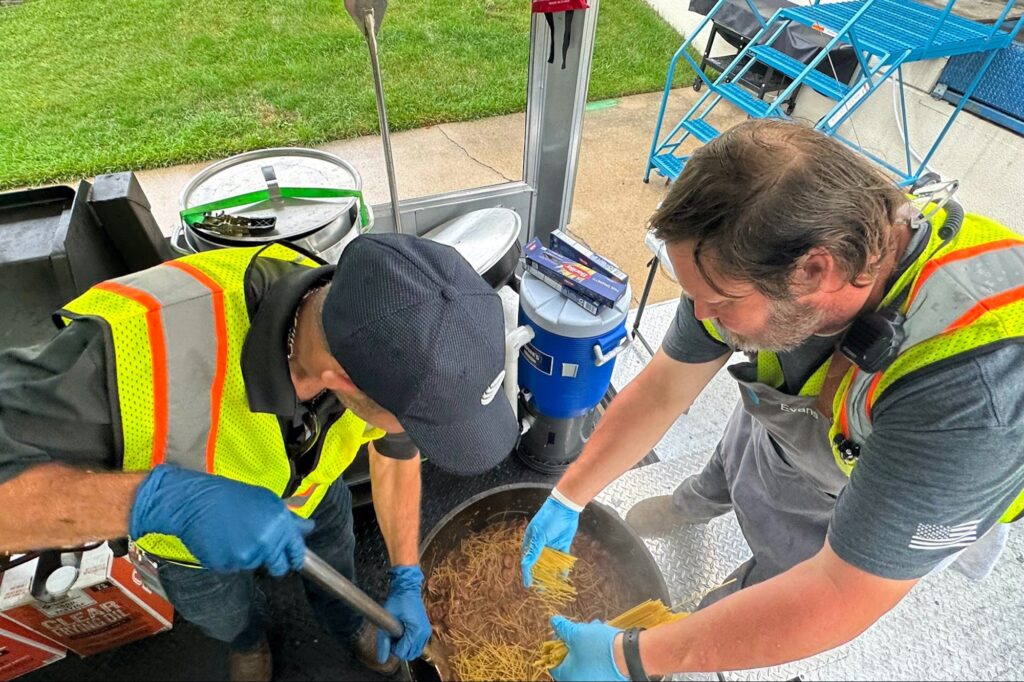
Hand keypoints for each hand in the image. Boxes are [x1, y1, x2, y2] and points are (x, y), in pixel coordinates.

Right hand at [129, 465, 312, 575]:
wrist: (195, 501)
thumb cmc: (230, 496)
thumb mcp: (266, 500)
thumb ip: (289, 519)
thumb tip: (308, 528)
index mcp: (279, 523)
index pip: (296, 552)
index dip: (295, 558)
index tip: (293, 561)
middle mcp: (266, 542)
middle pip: (277, 567)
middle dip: (272, 561)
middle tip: (259, 545)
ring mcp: (246, 556)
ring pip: (253, 564)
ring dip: (248, 554)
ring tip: (234, 533)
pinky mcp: (227, 565)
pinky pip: (234, 567)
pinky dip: (230, 558)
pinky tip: (222, 540)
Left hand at [376, 565, 430, 661]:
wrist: (407, 588)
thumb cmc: (397, 601)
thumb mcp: (387, 620)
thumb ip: (383, 641)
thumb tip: (381, 660)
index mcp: (416, 630)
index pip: (403, 652)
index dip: (392, 648)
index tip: (388, 636)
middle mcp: (424, 633)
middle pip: (410, 654)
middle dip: (399, 649)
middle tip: (392, 637)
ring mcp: (427, 632)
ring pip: (415, 652)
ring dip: (405, 648)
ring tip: (398, 636)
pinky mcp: (426, 630)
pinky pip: (419, 646)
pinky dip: (410, 645)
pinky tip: (403, 635)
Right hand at [521, 495, 579, 586]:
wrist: (566, 507)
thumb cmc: (549, 519)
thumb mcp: (540, 535)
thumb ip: (534, 551)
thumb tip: (525, 565)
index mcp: (531, 541)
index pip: (527, 560)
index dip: (527, 573)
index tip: (528, 584)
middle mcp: (540, 545)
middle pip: (539, 564)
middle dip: (540, 576)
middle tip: (542, 590)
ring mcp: (551, 545)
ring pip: (551, 563)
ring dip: (552, 574)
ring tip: (553, 586)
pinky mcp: (563, 545)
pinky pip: (562, 559)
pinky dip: (563, 567)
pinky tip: (564, 576)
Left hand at [550, 616, 626, 681]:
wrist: (630, 655)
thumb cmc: (600, 648)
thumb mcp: (577, 633)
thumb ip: (563, 629)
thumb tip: (554, 622)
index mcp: (567, 675)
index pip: (554, 662)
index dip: (556, 646)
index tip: (562, 636)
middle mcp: (579, 681)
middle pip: (571, 659)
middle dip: (575, 642)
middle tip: (580, 631)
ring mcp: (593, 680)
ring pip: (585, 659)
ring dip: (587, 644)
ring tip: (595, 630)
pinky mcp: (605, 678)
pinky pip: (596, 664)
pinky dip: (597, 652)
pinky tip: (603, 639)